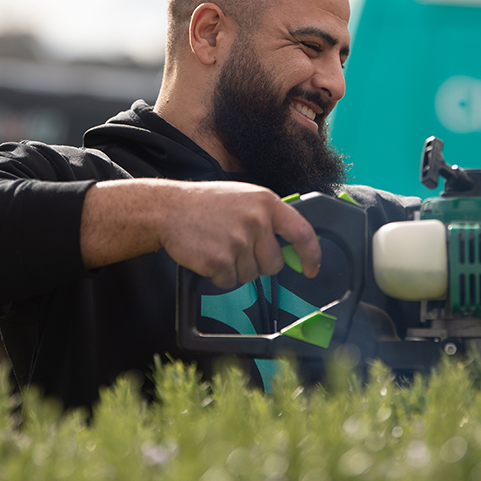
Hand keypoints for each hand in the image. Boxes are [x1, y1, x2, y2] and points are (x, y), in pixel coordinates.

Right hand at [81, 179, 321, 288]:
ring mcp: (238, 242)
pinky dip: (218, 276)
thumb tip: (294, 246)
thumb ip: (269, 218)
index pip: (302, 233)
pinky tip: (207, 255)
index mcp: (266, 203)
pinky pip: (229, 282)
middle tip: (236, 247)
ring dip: (235, 268)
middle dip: (258, 264)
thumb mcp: (244, 198)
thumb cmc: (206, 204)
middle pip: (274, 264)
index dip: (311, 255)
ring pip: (250, 275)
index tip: (311, 269)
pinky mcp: (219, 261)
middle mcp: (256, 221)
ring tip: (218, 245)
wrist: (168, 209)